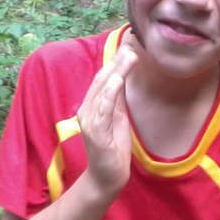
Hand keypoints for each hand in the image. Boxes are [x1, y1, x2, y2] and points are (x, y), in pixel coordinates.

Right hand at [77, 44, 137, 195]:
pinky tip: (118, 80)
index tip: (130, 44)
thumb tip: (123, 74)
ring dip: (116, 71)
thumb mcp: (118, 116)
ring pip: (103, 90)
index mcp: (93, 104)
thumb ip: (117, 97)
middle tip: (132, 44)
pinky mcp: (95, 132)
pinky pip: (103, 109)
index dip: (117, 60)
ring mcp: (89, 120)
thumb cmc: (113, 146)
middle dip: (117, 61)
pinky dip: (109, 93)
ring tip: (128, 56)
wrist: (107, 175)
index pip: (105, 77)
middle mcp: (87, 109)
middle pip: (103, 79)